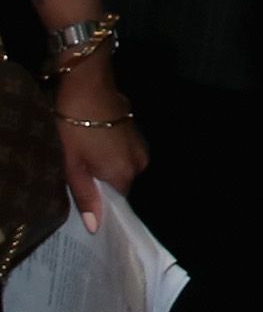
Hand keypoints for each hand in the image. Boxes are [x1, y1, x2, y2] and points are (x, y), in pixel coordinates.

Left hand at [54, 60, 146, 231]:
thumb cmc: (75, 127)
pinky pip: (124, 149)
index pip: (117, 201)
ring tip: (86, 153)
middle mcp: (139, 162)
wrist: (88, 83)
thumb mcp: (72, 165)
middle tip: (80, 170)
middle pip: (120, 182)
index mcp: (124, 174)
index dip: (100, 200)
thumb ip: (85, 196)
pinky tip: (95, 139)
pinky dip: (111, 149)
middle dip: (102, 180)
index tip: (85, 194)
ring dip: (106, 163)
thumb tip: (96, 227)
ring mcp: (140, 143)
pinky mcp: (136, 129)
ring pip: (122, 164)